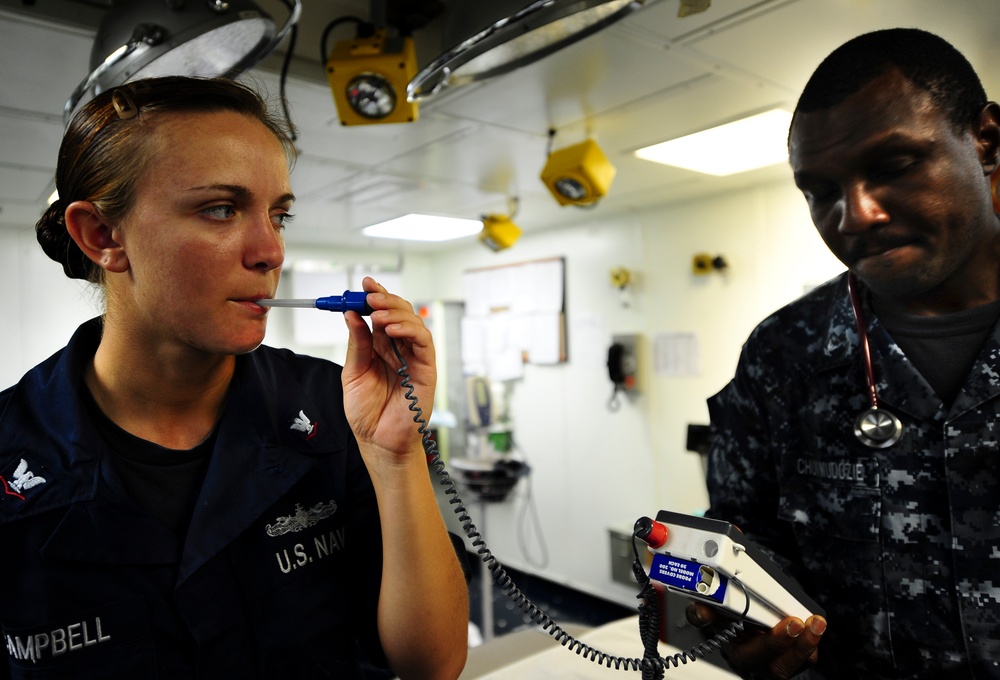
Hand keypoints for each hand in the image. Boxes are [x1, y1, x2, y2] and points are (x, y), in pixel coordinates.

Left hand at [341, 277, 435, 456]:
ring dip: (396, 311)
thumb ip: (356, 344)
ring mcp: (414, 358)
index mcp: (380, 347)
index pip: (381, 314)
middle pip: (399, 313)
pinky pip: (424, 342)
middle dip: (384, 299)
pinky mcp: (426, 369)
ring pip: (414, 322)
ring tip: (377, 312)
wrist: (377, 442)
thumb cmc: (366, 413)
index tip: (363, 284)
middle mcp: (399, 349)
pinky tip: (392, 329)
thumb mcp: (352, 373)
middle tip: (369, 294)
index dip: (374, 296)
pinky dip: (410, 330)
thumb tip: (352, 315)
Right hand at [686, 602, 825, 678]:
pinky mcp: (795, 657)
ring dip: (807, 645)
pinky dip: (813, 643)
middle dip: (789, 645)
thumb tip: (702, 611)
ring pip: (795, 664)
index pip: (749, 655)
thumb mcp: (712, 612)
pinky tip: (815, 626)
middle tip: (796, 623)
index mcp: (738, 653)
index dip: (766, 642)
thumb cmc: (729, 619)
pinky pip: (808, 658)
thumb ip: (701, 612)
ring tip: (815, 624)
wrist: (745, 618)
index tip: (776, 623)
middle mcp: (759, 663)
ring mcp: (778, 661)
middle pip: (776, 666)